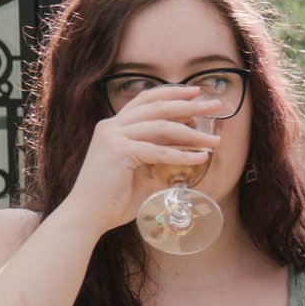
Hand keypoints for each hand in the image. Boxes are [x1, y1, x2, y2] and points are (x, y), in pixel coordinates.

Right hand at [57, 86, 221, 234]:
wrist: (89, 214)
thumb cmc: (115, 197)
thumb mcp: (143, 170)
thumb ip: (161, 157)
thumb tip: (191, 153)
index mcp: (115, 126)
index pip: (146, 100)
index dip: (171, 93)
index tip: (195, 92)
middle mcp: (112, 126)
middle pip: (157, 107)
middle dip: (189, 104)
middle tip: (215, 105)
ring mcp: (113, 136)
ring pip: (161, 127)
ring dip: (192, 133)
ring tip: (215, 140)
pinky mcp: (119, 151)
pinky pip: (158, 151)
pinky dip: (182, 155)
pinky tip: (201, 158)